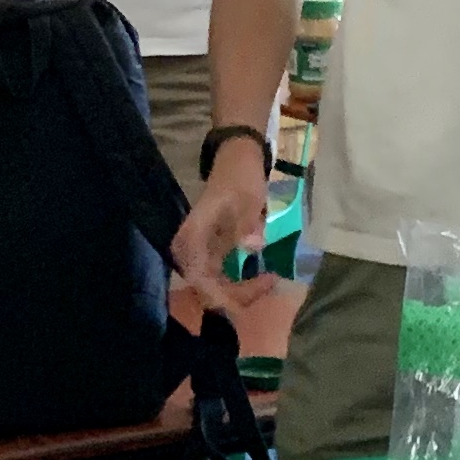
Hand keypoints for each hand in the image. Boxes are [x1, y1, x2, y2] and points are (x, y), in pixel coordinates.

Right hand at [174, 151, 270, 284]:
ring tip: (268, 279)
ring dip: (240, 292)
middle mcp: (188, 252)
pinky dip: (239, 284)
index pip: (201, 282)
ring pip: (213, 290)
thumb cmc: (240, 178)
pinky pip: (218, 281)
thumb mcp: (249, 198)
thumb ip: (248, 224)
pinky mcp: (206, 256)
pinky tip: (260, 276)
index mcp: (192, 238)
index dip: (229, 295)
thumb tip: (252, 247)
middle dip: (238, 297)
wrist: (234, 162)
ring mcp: (197, 255)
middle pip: (207, 292)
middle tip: (270, 281)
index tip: (262, 284)